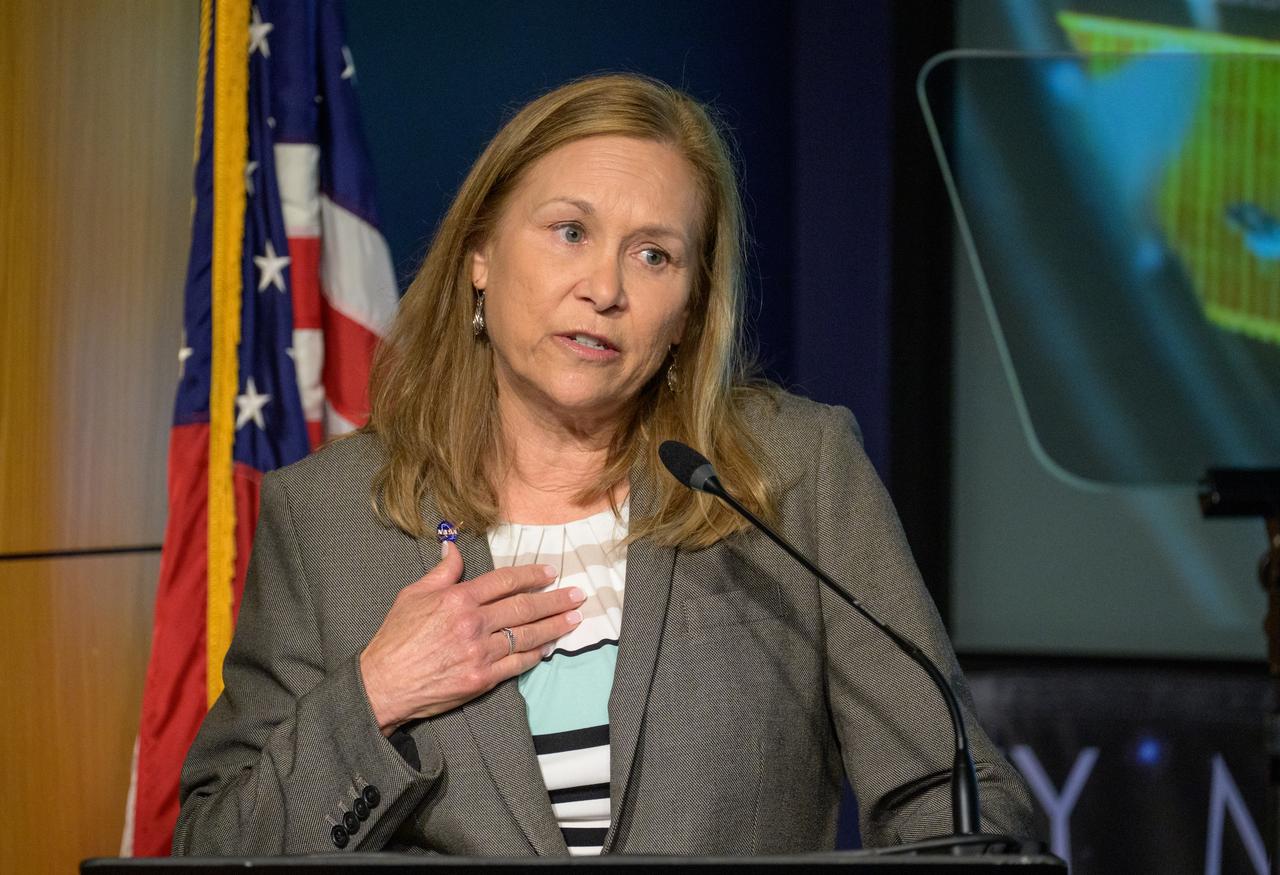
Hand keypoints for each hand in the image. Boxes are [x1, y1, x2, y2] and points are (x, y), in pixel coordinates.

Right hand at [359, 541, 584, 733]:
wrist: (383, 684)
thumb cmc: (395, 638)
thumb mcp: (413, 595)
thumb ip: (441, 572)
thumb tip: (452, 547)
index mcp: (458, 599)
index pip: (504, 581)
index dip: (531, 575)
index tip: (550, 572)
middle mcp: (473, 624)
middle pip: (524, 607)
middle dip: (555, 600)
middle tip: (578, 594)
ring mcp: (479, 653)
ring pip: (526, 635)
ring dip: (555, 627)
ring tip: (575, 619)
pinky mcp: (481, 679)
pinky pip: (517, 664)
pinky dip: (535, 655)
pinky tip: (548, 648)